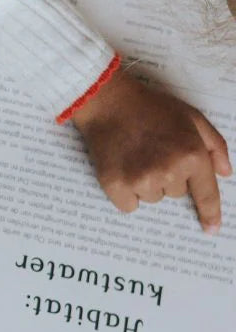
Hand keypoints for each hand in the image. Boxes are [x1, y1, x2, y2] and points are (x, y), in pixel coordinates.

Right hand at [72, 69, 231, 231]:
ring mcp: (141, 179)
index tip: (210, 230)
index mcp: (192, 155)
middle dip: (167, 176)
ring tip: (135, 157)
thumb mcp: (192, 117)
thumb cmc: (150, 107)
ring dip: (146, 184)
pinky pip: (129, 205)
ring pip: (152, 198)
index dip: (210, 214)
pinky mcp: (116, 185)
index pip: (206, 194)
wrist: (108, 101)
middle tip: (152, 152)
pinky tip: (121, 170)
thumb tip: (225, 173)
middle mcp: (169, 171)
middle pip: (175, 193)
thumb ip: (215, 145)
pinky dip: (126, 194)